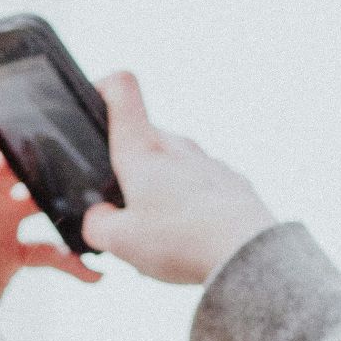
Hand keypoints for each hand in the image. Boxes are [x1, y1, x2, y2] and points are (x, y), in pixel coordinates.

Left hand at [0, 120, 100, 294]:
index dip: (21, 121)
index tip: (56, 113)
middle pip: (29, 166)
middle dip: (57, 164)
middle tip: (87, 162)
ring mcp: (0, 224)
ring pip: (47, 208)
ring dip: (74, 214)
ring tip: (100, 218)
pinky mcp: (11, 254)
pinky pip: (49, 252)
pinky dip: (73, 263)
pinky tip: (94, 273)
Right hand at [81, 72, 277, 284]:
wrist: (244, 252)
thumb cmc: (181, 240)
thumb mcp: (119, 241)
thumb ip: (97, 224)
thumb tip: (100, 216)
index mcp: (142, 150)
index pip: (121, 89)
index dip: (104, 87)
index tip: (95, 103)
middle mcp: (176, 145)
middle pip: (143, 142)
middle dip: (129, 171)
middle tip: (126, 213)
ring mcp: (206, 162)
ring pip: (172, 166)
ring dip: (161, 192)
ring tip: (163, 235)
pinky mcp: (230, 182)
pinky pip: (199, 187)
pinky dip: (190, 207)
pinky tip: (192, 238)